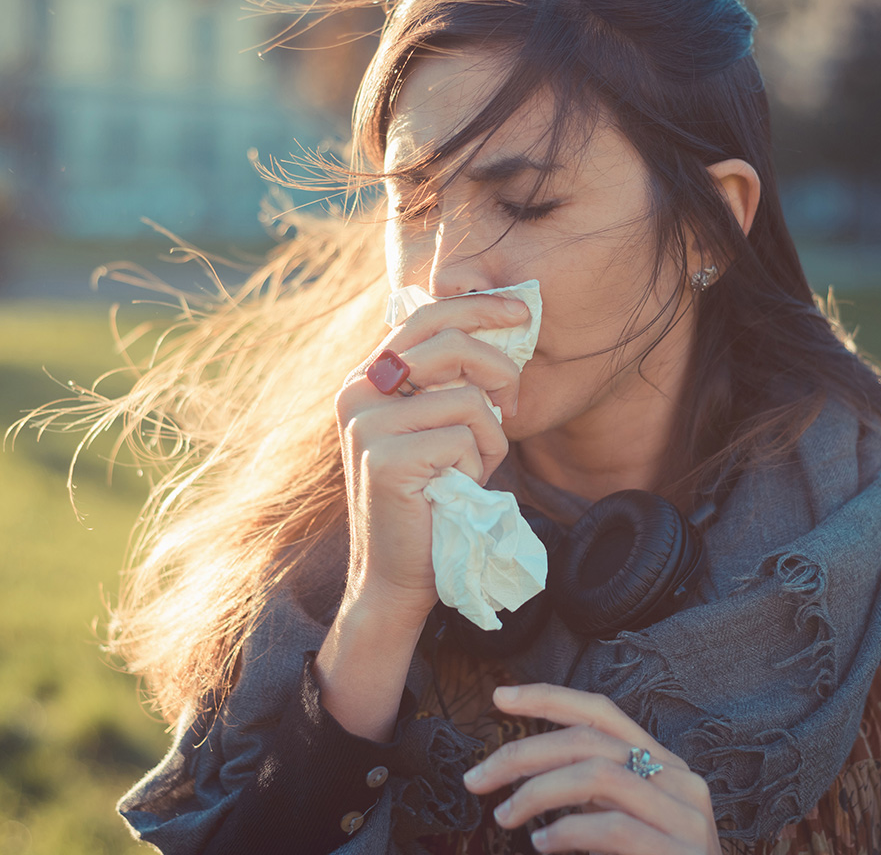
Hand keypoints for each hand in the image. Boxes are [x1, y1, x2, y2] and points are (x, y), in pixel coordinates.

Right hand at [333, 294, 530, 618]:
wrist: (396, 574)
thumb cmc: (430, 498)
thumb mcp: (437, 427)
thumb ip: (451, 382)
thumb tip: (503, 332)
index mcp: (368, 378)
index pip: (424, 317)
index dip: (477, 307)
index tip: (521, 311)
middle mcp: (358, 392)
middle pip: (449, 344)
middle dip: (499, 369)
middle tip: (514, 403)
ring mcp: (367, 424)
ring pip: (467, 401)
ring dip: (488, 439)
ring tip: (469, 470)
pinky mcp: (386, 457)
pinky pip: (463, 440)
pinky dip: (477, 467)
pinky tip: (456, 490)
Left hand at [463, 683, 719, 854]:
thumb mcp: (624, 821)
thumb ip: (593, 794)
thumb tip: (533, 774)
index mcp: (664, 766)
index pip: (603, 713)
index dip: (550, 698)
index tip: (500, 697)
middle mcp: (680, 782)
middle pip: (589, 741)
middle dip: (522, 753)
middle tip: (476, 778)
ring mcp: (685, 818)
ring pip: (598, 776)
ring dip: (537, 793)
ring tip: (505, 815)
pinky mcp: (680, 853)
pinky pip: (613, 829)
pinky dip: (566, 833)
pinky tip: (541, 843)